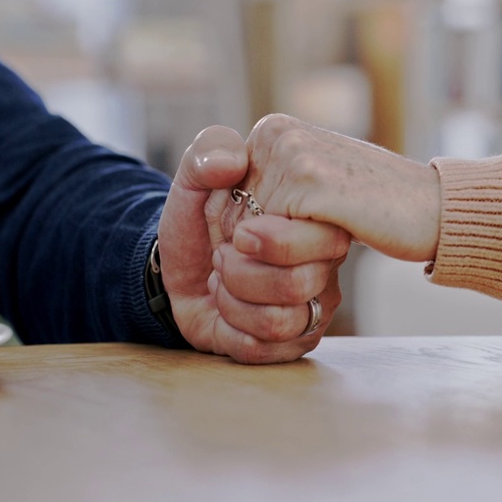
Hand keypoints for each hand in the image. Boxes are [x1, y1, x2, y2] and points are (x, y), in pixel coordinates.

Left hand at [157, 126, 348, 363]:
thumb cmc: (199, 219)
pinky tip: (225, 314)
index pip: (321, 238)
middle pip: (298, 284)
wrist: (178, 267)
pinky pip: (268, 350)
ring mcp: (315, 304)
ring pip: (281, 321)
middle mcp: (324, 262)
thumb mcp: (196, 175)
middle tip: (223, 258)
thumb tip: (230, 164)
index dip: (267, 240)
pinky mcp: (297, 340)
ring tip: (222, 284)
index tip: (236, 232)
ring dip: (232, 303)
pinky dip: (231, 333)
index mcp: (313, 219)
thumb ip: (210, 151)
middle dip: (239, 274)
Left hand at [236, 114, 440, 261]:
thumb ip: (262, 200)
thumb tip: (234, 233)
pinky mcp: (311, 181)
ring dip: (285, 258)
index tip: (303, 229)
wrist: (436, 208)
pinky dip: (298, 257)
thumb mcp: (308, 195)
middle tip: (322, 235)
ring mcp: (293, 154)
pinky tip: (341, 233)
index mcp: (272, 131)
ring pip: (247, 238)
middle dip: (265, 252)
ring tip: (333, 232)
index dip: (256, 237)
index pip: (226, 205)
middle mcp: (276, 134)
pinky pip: (270, 242)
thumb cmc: (376, 208)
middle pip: (231, 222)